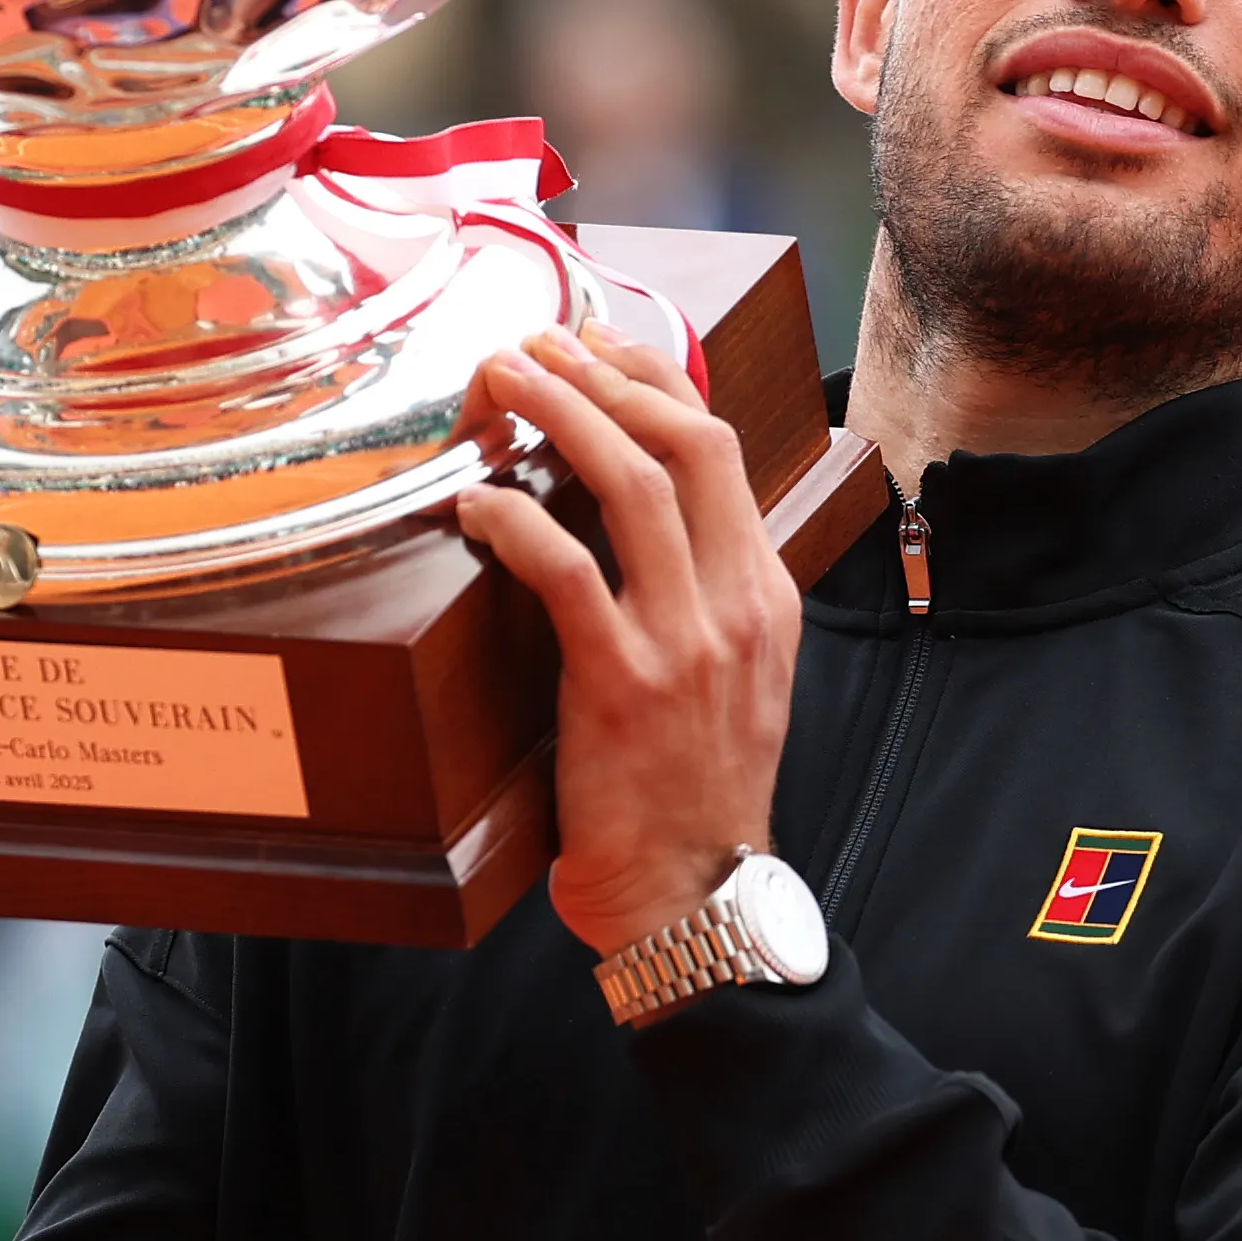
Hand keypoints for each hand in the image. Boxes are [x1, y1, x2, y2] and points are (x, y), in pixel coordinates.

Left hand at [457, 319, 797, 962]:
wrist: (694, 897)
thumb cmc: (693, 789)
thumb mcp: (734, 677)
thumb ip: (703, 595)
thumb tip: (639, 516)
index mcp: (765, 594)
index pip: (720, 448)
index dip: (655, 379)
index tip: (598, 345)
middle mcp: (738, 604)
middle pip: (684, 443)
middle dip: (605, 375)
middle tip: (538, 344)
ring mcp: (686, 643)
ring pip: (632, 486)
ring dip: (561, 417)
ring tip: (505, 384)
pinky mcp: (623, 684)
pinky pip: (568, 573)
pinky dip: (517, 523)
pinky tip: (476, 504)